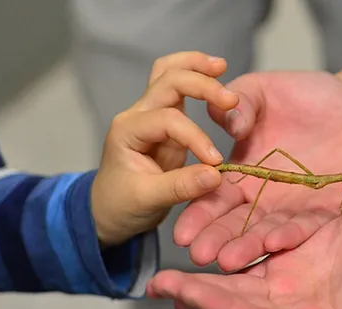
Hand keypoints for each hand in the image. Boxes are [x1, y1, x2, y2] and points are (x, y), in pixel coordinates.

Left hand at [91, 51, 238, 246]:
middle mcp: (137, 115)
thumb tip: (217, 174)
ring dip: (194, 66)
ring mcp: (150, 114)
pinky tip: (215, 76)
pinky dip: (195, 76)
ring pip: (168, 73)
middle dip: (201, 85)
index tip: (215, 162)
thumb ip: (181, 186)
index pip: (168, 121)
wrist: (109, 210)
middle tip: (231, 100)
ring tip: (221, 66)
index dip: (196, 137)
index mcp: (127, 131)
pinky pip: (177, 88)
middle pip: (168, 81)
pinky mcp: (164, 119)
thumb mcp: (149, 200)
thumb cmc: (122, 205)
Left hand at [149, 196, 341, 308]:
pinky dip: (232, 247)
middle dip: (200, 296)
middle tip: (160, 284)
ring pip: (241, 281)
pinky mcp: (297, 252)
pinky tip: (207, 240)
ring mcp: (296, 279)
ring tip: (170, 269)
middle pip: (240, 305)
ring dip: (207, 276)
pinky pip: (257, 250)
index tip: (186, 295)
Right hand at [172, 70, 341, 270]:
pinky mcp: (327, 214)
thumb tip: (221, 118)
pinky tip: (273, 243)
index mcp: (243, 172)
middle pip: (235, 223)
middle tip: (197, 254)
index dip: (198, 213)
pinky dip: (290, 236)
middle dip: (215, 239)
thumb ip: (240, 101)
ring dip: (246, 247)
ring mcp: (294, 209)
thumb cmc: (310, 95)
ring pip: (265, 232)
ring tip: (226, 261)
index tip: (181, 229)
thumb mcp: (266, 89)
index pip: (214, 196)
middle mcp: (265, 198)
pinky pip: (306, 228)